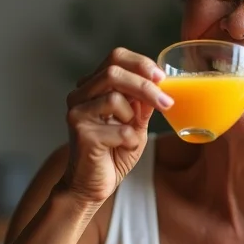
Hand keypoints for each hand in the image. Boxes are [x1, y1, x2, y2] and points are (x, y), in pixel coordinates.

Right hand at [57, 47, 172, 205]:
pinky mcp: (82, 134)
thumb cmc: (113, 152)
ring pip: (115, 98)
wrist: (91, 186)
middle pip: (114, 72)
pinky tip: (122, 149)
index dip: (140, 63)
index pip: (115, 57)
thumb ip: (143, 103)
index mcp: (92, 87)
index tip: (162, 77)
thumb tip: (161, 83)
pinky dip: (131, 141)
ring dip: (133, 118)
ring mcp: (77, 113)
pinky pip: (120, 130)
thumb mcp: (135, 123)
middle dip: (145, 86)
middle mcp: (79, 95)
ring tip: (129, 134)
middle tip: (166, 103)